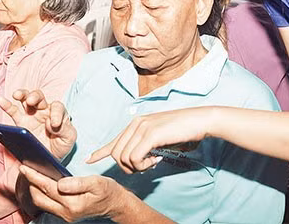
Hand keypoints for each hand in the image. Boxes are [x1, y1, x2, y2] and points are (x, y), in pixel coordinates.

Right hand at [0, 89, 75, 158]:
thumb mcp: (69, 139)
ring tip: (16, 95)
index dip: (56, 113)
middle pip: (40, 97)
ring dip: (22, 95)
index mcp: (59, 113)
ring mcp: (32, 115)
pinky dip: (6, 104)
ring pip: (26, 99)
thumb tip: (52, 123)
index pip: (57, 107)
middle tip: (32, 101)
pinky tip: (1, 100)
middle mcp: (45, 111)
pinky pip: (13, 111)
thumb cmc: (61, 145)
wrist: (48, 158)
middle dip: (35, 97)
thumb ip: (66, 129)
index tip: (54, 124)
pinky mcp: (21, 122)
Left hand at [18, 165, 125, 221]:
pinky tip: (41, 183)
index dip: (34, 177)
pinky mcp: (65, 215)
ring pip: (41, 203)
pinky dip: (41, 193)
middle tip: (25, 168)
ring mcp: (65, 216)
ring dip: (34, 189)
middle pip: (39, 198)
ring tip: (30, 174)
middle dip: (30, 183)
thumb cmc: (108, 191)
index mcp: (73, 204)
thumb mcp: (97, 183)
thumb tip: (60, 183)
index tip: (25, 167)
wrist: (115, 205)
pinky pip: (47, 204)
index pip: (48, 188)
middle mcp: (66, 213)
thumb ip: (78, 183)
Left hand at [87, 107, 211, 173]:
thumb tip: (138, 161)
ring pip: (124, 158)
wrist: (200, 120)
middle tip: (147, 166)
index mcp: (136, 124)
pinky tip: (157, 158)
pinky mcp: (149, 134)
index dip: (100, 152)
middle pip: (116, 154)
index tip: (89, 159)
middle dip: (128, 167)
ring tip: (154, 161)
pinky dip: (144, 165)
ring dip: (138, 167)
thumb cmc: (184, 131)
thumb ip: (147, 146)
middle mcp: (135, 124)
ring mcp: (141, 128)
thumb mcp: (160, 138)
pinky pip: (134, 158)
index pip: (114, 141)